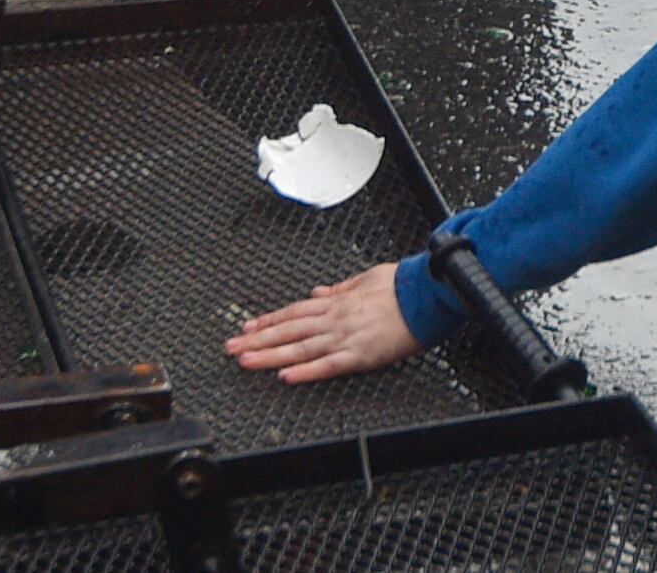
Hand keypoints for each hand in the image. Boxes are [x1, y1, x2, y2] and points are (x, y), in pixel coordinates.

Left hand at [229, 265, 423, 384]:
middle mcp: (334, 319)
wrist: (425, 293)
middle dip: (257, 340)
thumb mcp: (365, 278)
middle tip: (231, 347)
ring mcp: (345, 337)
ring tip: (246, 361)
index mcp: (336, 302)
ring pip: (299, 348)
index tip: (247, 328)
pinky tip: (286, 377)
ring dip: (270, 355)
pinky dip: (305, 372)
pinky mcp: (360, 355)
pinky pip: (327, 365)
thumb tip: (319, 291)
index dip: (268, 321)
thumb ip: (340, 289)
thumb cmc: (400, 286)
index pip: (293, 312)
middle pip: (288, 331)